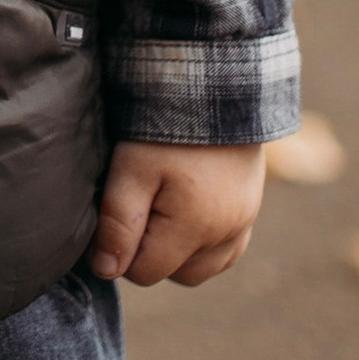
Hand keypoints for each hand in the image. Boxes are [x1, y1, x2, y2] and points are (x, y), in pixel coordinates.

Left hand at [89, 141, 264, 287]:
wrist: (214, 84)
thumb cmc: (166, 126)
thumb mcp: (131, 169)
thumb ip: (117, 223)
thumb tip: (106, 271)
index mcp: (196, 227)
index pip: (145, 273)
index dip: (122, 249)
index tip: (118, 211)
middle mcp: (227, 233)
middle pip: (176, 274)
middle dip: (152, 252)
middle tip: (141, 206)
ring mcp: (244, 224)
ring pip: (202, 268)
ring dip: (179, 252)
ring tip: (163, 208)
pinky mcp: (251, 211)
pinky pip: (225, 252)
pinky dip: (204, 244)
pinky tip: (186, 213)